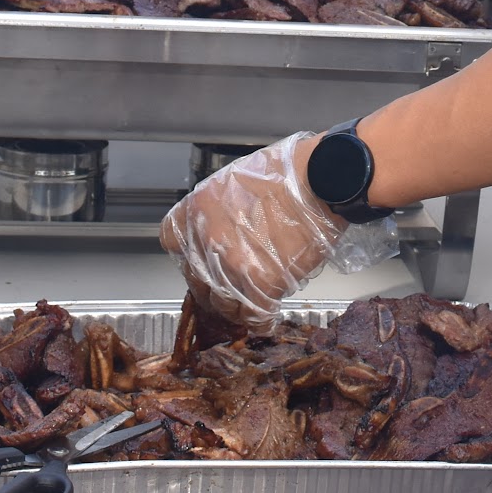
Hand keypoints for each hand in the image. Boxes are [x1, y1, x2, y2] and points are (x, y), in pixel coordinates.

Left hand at [159, 132, 346, 329]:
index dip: (189, 254)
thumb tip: (221, 229)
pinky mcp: (262, 283)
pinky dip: (259, 320)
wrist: (320, 178)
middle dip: (212, 285)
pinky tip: (266, 318)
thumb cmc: (285, 171)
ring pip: (223, 303)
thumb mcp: (235, 179)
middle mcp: (207, 240)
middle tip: (230, 285)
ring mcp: (232, 265)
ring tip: (250, 302)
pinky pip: (253, 315)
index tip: (200, 260)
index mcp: (197, 209)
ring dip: (236, 306)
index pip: (172, 242)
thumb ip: (219, 209)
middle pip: (196, 279)